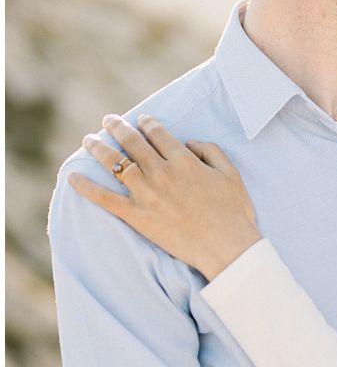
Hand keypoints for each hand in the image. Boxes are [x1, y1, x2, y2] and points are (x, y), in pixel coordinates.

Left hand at [68, 114, 261, 278]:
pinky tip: (72, 178)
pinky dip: (86, 187)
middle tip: (108, 120)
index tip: (141, 119)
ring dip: (99, 148)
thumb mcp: (231, 174)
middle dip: (118, 127)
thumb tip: (189, 142)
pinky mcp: (137, 216)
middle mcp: (161, 172)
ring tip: (88, 139)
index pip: (159, 134)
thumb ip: (211, 151)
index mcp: (184, 160)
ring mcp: (147, 194)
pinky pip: (105, 199)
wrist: (226, 246)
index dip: (147, 123)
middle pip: (133, 143)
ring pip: (116, 164)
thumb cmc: (234, 212)